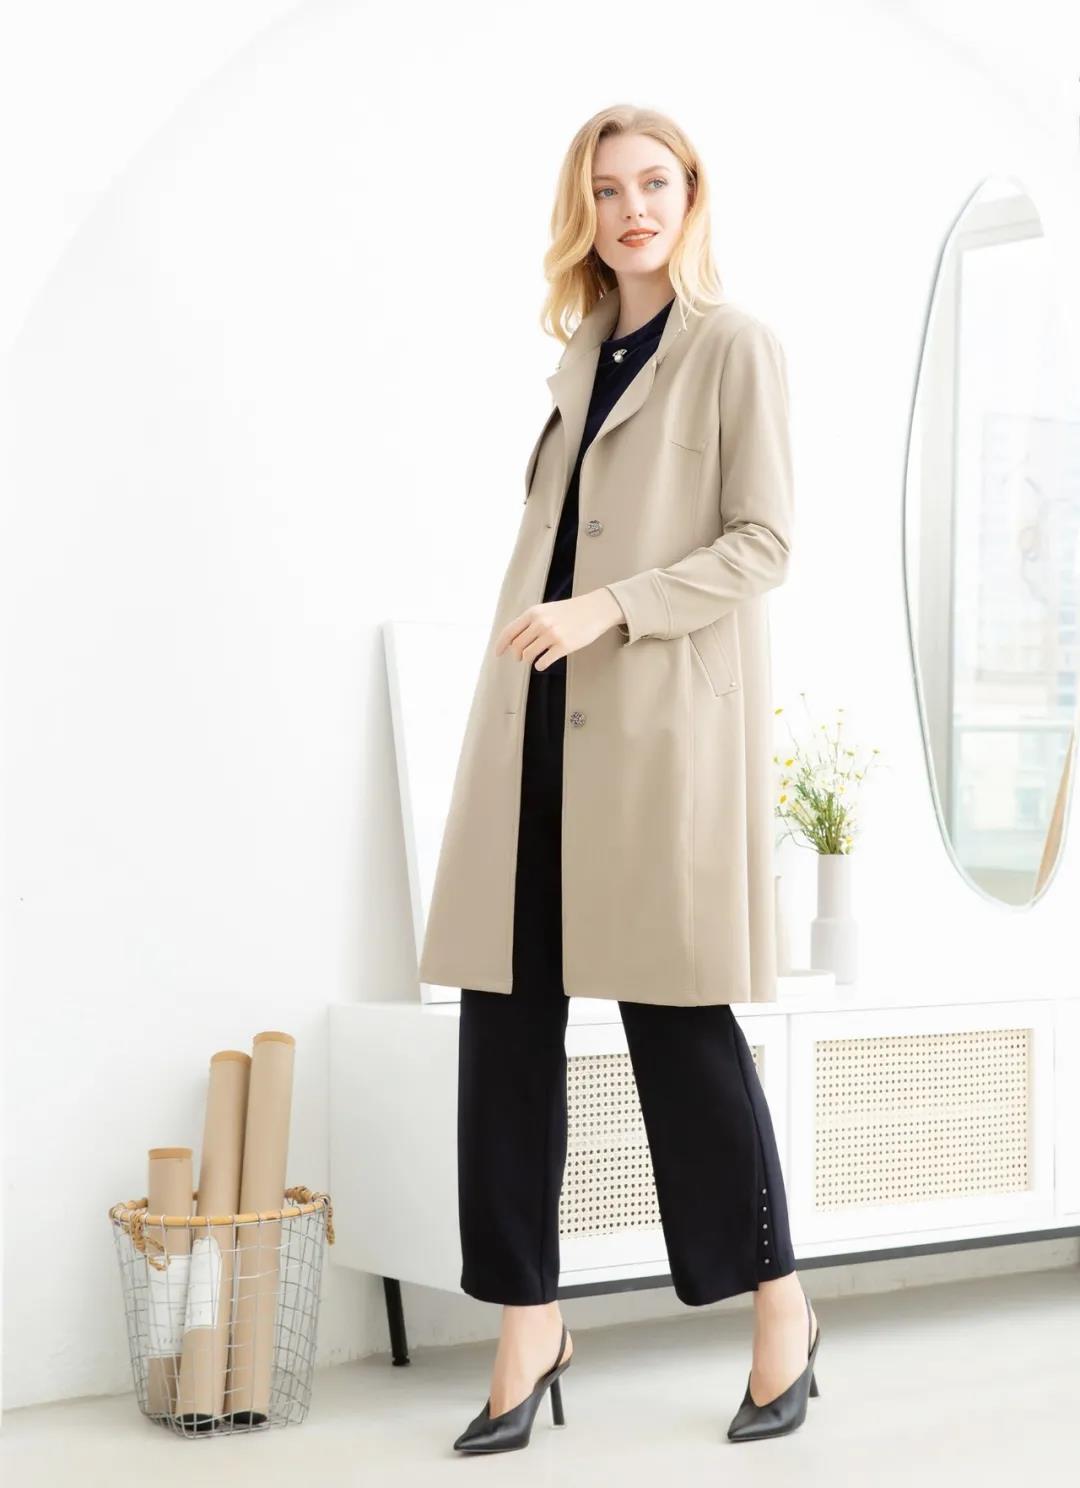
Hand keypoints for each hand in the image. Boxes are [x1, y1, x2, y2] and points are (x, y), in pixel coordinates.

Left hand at [496, 589, 625, 671]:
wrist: (595, 609)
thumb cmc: (570, 611)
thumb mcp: (547, 609)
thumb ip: (531, 621)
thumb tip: (515, 640)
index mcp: (534, 612)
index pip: (509, 631)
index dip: (501, 645)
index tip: (498, 653)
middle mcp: (540, 623)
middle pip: (517, 646)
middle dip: (516, 654)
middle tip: (520, 657)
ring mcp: (552, 635)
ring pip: (528, 655)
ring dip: (528, 660)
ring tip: (533, 659)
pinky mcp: (564, 646)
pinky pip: (543, 662)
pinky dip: (540, 665)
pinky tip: (543, 664)